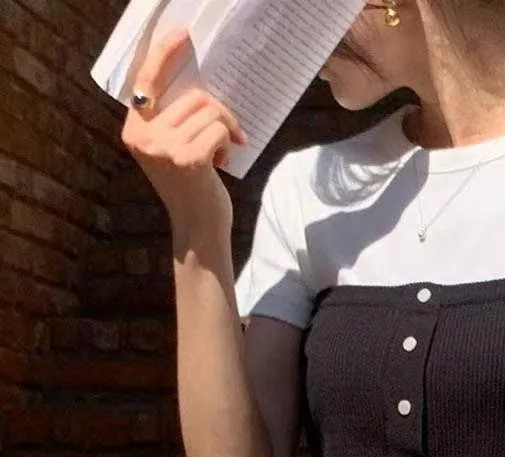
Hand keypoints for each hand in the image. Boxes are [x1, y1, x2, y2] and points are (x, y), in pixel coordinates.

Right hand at [121, 28, 244, 233]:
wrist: (198, 230)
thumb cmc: (191, 189)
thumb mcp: (171, 150)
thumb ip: (173, 121)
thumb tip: (199, 90)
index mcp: (135, 130)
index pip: (146, 80)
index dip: (164, 53)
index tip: (183, 36)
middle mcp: (144, 137)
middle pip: (191, 96)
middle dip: (217, 111)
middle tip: (227, 134)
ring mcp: (164, 148)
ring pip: (208, 111)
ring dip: (224, 129)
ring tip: (220, 153)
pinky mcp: (187, 158)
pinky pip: (218, 129)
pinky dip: (227, 142)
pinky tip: (222, 162)